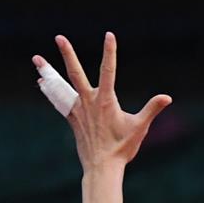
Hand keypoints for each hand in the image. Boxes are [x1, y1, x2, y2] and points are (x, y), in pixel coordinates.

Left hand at [34, 33, 171, 170]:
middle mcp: (88, 102)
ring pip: (61, 86)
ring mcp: (78, 111)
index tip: (109, 35)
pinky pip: (59, 101)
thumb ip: (152, 109)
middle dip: (68, 54)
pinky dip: (51, 90)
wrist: (102, 167)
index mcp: (105, 101)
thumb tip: (167, 98)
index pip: (108, 70)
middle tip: (59, 37)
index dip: (109, 52)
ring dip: (48, 72)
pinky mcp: (73, 120)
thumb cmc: (122, 148)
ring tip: (36, 59)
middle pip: (75, 73)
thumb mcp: (139, 127)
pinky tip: (42, 82)